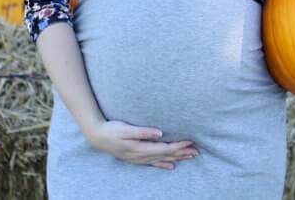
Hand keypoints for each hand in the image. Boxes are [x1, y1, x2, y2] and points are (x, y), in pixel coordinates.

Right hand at [83, 120, 198, 170]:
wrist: (97, 137)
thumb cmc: (112, 130)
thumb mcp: (126, 129)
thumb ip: (143, 132)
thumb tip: (160, 133)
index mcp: (141, 148)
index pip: (165, 148)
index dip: (178, 146)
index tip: (190, 142)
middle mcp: (141, 156)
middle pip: (166, 155)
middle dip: (182, 153)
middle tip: (197, 151)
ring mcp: (139, 159)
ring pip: (162, 160)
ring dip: (176, 158)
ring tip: (190, 157)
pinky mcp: (136, 158)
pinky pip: (153, 163)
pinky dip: (163, 164)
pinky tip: (171, 166)